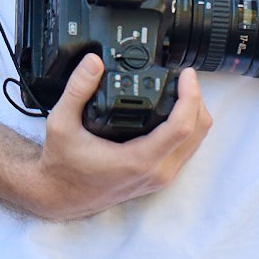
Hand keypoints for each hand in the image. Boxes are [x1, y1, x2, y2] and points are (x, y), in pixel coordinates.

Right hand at [26, 56, 210, 220]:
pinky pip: (187, 149)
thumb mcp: (61, 123)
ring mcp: (161, 177)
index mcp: (138, 160)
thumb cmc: (62, 165)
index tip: (185, 75)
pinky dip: (188, 127)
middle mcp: (156, 172)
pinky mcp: (159, 177)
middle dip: (196, 100)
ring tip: (180, 89)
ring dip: (195, 113)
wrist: (60, 196)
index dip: (190, 96)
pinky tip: (173, 111)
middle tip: (183, 78)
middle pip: (198, 132)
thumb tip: (94, 62)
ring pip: (197, 141)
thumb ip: (77, 90)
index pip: (182, 126)